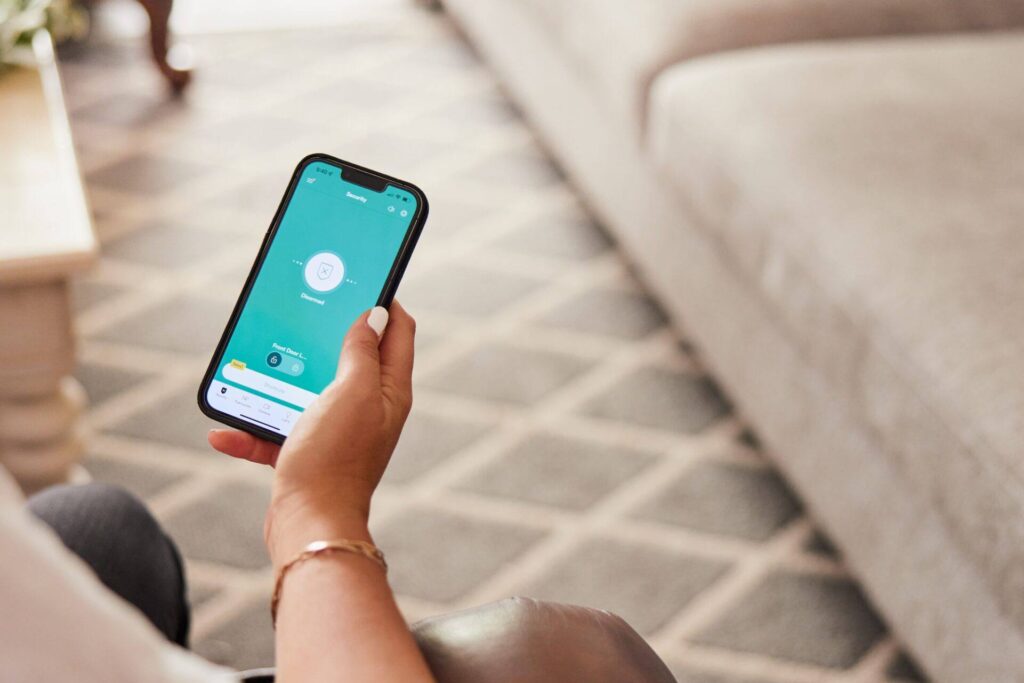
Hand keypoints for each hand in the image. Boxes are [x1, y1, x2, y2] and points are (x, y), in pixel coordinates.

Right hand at [208, 301, 414, 566]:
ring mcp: (337, 430)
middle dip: (324, 333)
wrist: (309, 525)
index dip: (383, 300)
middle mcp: (368, 407)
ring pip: (307, 390)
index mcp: (388, 388)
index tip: (358, 277)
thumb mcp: (352, 391)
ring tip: (252, 367)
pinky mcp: (307, 453)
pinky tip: (222, 431)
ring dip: (278, 381)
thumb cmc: (335, 457)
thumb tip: (374, 315)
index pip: (398, 330)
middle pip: (350, 355)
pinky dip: (251, 429)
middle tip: (300, 310)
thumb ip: (362, 351)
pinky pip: (276, 431)